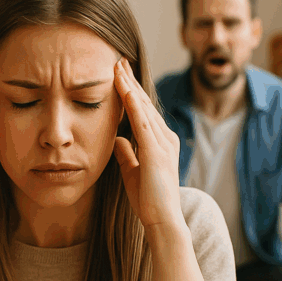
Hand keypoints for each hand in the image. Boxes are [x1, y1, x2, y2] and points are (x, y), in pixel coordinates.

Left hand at [112, 58, 183, 230]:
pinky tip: (125, 89)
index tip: (120, 74)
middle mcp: (165, 138)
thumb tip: (117, 139)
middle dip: (130, 81)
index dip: (131, 92)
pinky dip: (133, 103)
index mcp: (160, 142)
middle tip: (119, 60)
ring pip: (143, 107)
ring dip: (129, 86)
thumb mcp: (132, 172)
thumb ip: (126, 154)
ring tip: (117, 66)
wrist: (162, 220)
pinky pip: (142, 121)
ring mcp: (162, 143)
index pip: (143, 111)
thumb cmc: (149, 201)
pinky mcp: (155, 151)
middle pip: (144, 103)